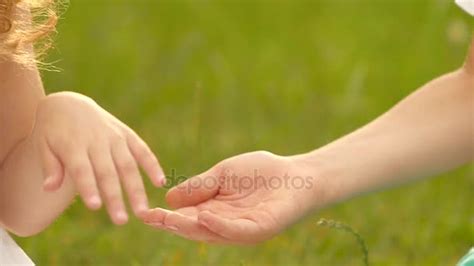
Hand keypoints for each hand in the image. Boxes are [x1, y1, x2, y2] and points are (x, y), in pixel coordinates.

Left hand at [32, 92, 164, 223]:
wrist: (70, 103)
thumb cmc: (54, 130)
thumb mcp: (44, 144)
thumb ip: (50, 166)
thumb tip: (49, 188)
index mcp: (74, 145)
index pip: (82, 170)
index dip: (89, 188)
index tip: (95, 207)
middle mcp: (98, 141)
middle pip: (108, 172)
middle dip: (116, 197)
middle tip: (121, 221)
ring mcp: (115, 137)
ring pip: (128, 165)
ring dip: (137, 189)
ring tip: (143, 211)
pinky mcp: (127, 134)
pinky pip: (142, 150)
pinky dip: (152, 165)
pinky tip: (160, 182)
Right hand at [143, 151, 323, 243]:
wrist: (296, 174)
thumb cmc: (262, 172)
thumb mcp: (223, 174)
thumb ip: (200, 186)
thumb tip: (169, 198)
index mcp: (214, 210)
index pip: (185, 216)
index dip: (166, 215)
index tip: (145, 211)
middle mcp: (225, 224)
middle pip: (193, 228)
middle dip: (171, 223)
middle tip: (149, 217)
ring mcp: (241, 229)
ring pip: (210, 232)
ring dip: (189, 226)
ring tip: (169, 218)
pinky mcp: (259, 229)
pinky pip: (236, 231)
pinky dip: (219, 225)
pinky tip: (204, 217)